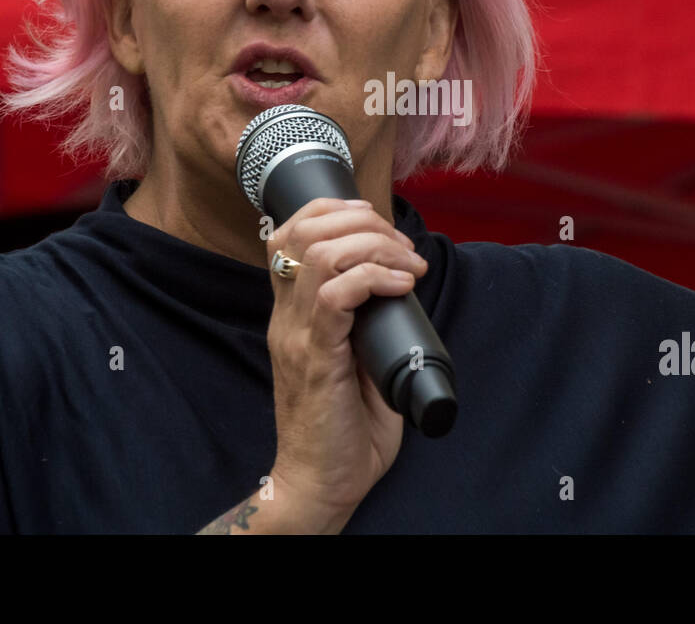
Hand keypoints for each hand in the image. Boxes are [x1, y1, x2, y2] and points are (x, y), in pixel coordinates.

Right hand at [263, 197, 427, 527]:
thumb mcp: (356, 360)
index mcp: (293, 313)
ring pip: (319, 253)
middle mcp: (287, 317)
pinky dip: (374, 277)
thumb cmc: (345, 428)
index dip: (332, 209)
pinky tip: (401, 286)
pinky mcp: (315, 358)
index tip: (377, 222)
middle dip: (362, 220)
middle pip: (302, 229)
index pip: (288, 232)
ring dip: (374, 245)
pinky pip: (335, 295)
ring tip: (407, 264)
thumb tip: (402, 286)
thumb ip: (366, 322)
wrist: (322, 484)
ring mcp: (298, 335)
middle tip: (402, 246)